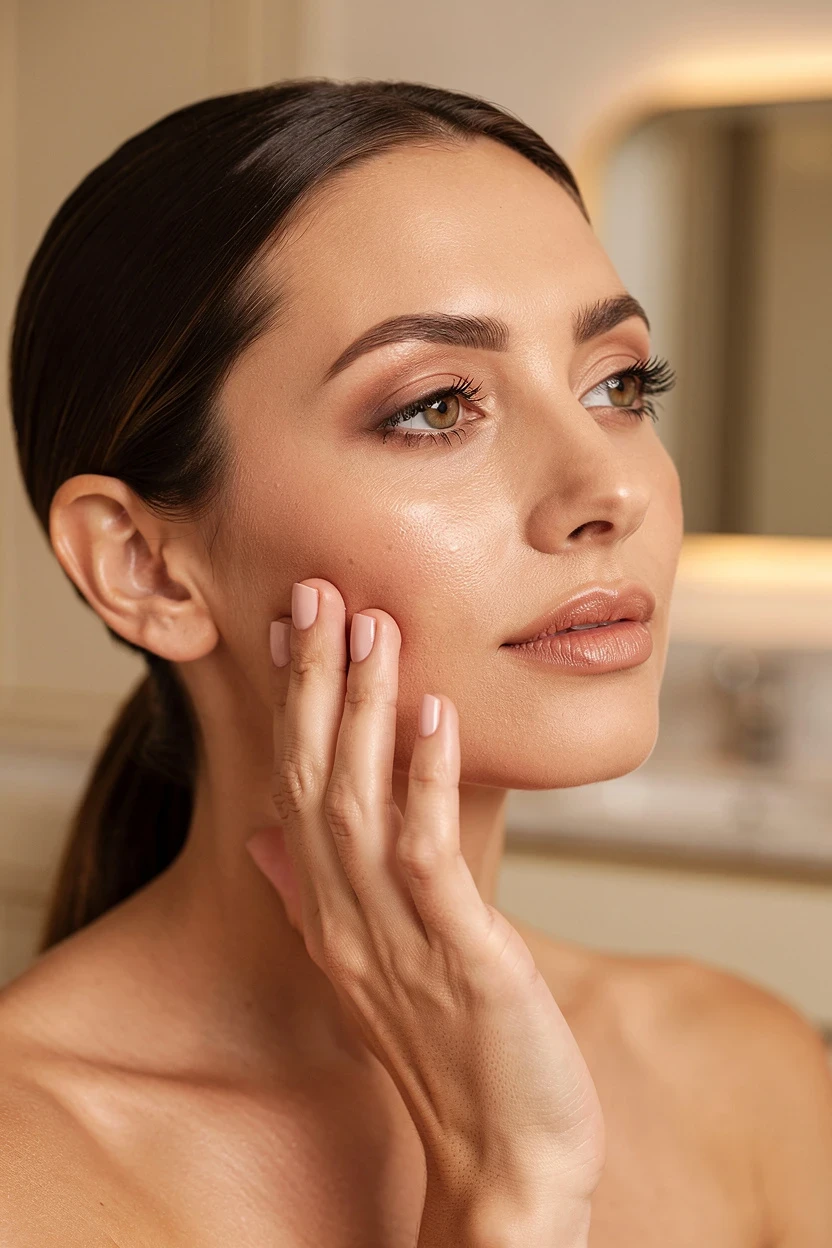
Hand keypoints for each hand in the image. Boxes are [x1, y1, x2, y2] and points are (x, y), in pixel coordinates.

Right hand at [246, 578, 605, 1240]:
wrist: (505, 1155)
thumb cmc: (449, 1049)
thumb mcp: (367, 966)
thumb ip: (313, 897)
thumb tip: (267, 840)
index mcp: (327, 917)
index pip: (292, 790)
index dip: (290, 708)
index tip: (290, 631)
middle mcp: (346, 920)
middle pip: (312, 780)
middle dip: (312, 683)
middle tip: (318, 594)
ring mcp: (394, 938)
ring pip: (358, 804)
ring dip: (362, 711)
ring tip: (372, 628)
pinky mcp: (458, 953)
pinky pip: (427, 855)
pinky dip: (425, 780)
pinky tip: (432, 716)